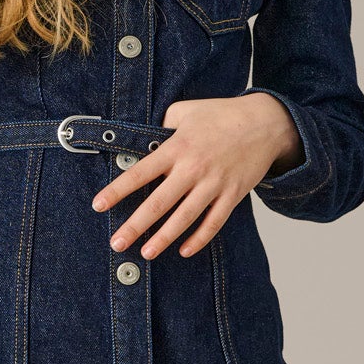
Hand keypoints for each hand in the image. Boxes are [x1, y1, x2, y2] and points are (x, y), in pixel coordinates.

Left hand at [90, 94, 303, 258]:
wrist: (266, 123)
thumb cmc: (221, 114)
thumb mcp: (186, 110)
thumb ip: (162, 125)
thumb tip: (143, 139)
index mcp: (177, 147)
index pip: (140, 172)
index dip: (117, 190)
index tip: (98, 205)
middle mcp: (193, 168)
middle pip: (159, 203)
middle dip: (135, 225)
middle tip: (117, 242)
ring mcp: (215, 184)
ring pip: (185, 217)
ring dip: (164, 238)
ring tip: (146, 253)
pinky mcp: (233, 194)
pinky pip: (214, 222)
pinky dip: (199, 238)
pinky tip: (184, 250)